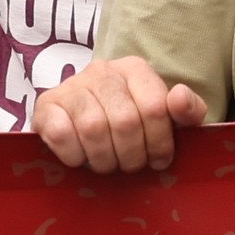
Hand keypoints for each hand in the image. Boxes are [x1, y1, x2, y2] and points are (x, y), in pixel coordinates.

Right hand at [30, 55, 208, 175]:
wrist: (82, 128)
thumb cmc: (133, 128)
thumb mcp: (168, 120)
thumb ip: (188, 111)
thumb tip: (179, 98)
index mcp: (135, 69)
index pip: (155, 108)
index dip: (160, 143)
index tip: (158, 160)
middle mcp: (102, 71)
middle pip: (125, 122)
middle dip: (132, 156)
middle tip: (130, 165)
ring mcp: (71, 86)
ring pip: (94, 129)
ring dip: (104, 159)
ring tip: (108, 163)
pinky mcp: (46, 106)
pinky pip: (62, 136)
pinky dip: (75, 156)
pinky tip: (82, 157)